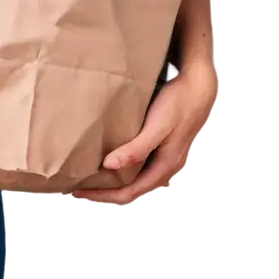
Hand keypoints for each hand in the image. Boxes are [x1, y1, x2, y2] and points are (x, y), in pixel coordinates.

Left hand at [71, 61, 215, 207]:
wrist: (199, 83)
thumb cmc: (179, 103)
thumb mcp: (158, 127)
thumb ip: (137, 148)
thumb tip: (109, 166)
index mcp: (163, 166)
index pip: (129, 192)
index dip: (104, 195)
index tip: (79, 191)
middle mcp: (163, 163)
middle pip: (131, 185)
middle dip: (106, 188)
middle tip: (79, 183)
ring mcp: (163, 150)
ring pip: (134, 171)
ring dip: (113, 174)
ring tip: (90, 168)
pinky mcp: (160, 137)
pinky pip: (137, 156)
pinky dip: (121, 158)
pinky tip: (108, 147)